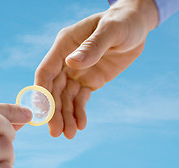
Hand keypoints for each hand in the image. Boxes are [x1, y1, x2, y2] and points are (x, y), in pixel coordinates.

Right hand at [35, 0, 157, 138]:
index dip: (42, 92)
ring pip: (66, 98)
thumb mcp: (111, 30)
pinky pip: (81, 100)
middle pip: (54, 90)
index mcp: (64, 46)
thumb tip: (72, 64)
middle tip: (55, 132)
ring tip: (69, 135)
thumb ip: (92, 47)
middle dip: (54, 111)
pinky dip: (79, 113)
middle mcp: (66, 61)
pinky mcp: (89, 81)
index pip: (46, 72)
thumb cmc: (122, 21)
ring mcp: (77, 72)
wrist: (136, 26)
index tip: (43, 112)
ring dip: (66, 117)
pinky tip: (80, 125)